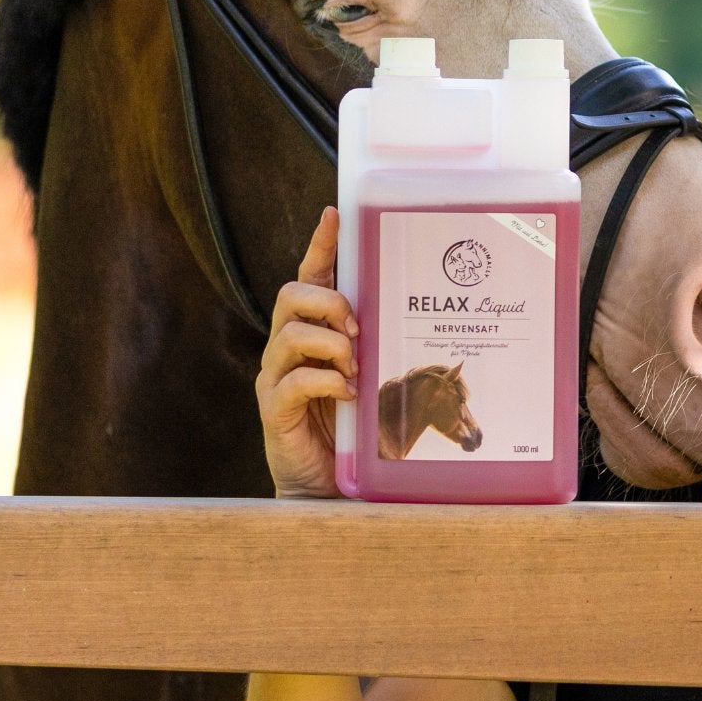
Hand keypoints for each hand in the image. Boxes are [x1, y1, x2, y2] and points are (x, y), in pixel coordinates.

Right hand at [257, 207, 356, 499]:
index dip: (320, 244)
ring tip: (354, 366)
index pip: (311, 276)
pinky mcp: (275, 410)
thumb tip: (426, 317)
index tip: (333, 214)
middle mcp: (287, 348)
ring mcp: (276, 378)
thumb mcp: (372, 377)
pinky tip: (348, 393)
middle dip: (328, 300)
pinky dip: (325, 381)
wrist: (326, 486)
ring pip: (290, 333)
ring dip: (330, 343)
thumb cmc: (353, 428)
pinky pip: (293, 381)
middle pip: (291, 294)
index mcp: (312, 332)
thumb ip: (382, 348)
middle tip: (358, 327)